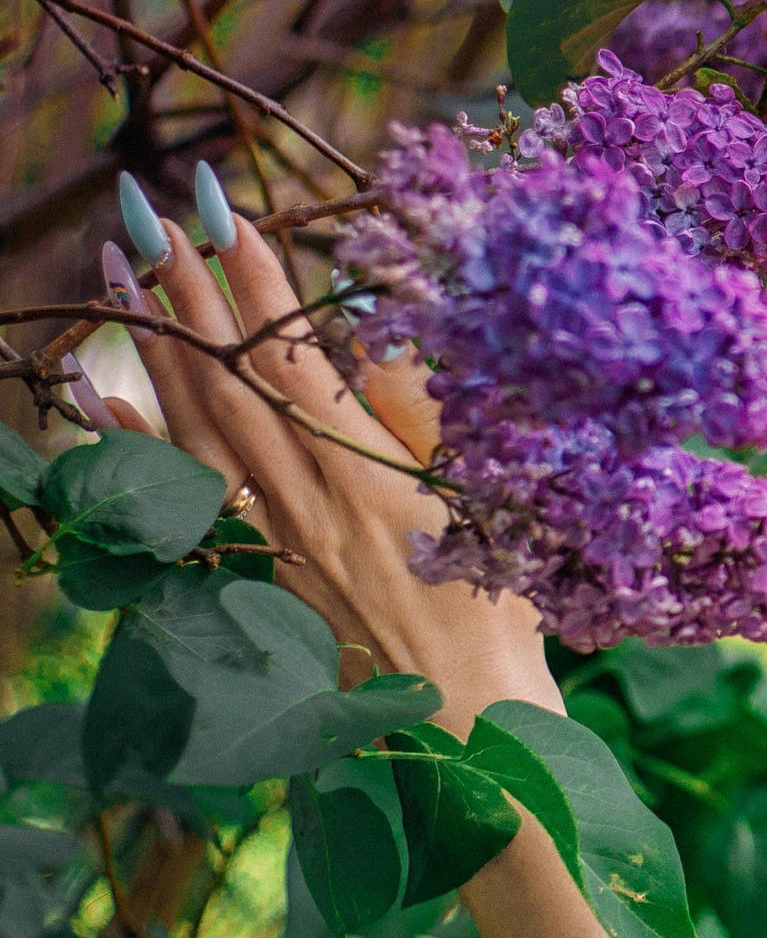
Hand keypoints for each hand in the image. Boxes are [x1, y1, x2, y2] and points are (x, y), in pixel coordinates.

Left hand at [107, 201, 557, 736]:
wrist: (462, 724)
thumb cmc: (496, 612)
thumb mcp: (491, 502)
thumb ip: (429, 417)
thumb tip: (374, 343)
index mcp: (367, 477)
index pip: (292, 355)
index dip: (256, 280)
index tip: (226, 212)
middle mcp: (302, 504)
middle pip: (228, 380)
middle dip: (188, 291)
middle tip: (151, 216)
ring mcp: (267, 544)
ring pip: (192, 428)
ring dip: (151, 344)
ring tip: (119, 275)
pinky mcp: (251, 578)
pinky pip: (177, 499)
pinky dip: (133, 444)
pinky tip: (99, 396)